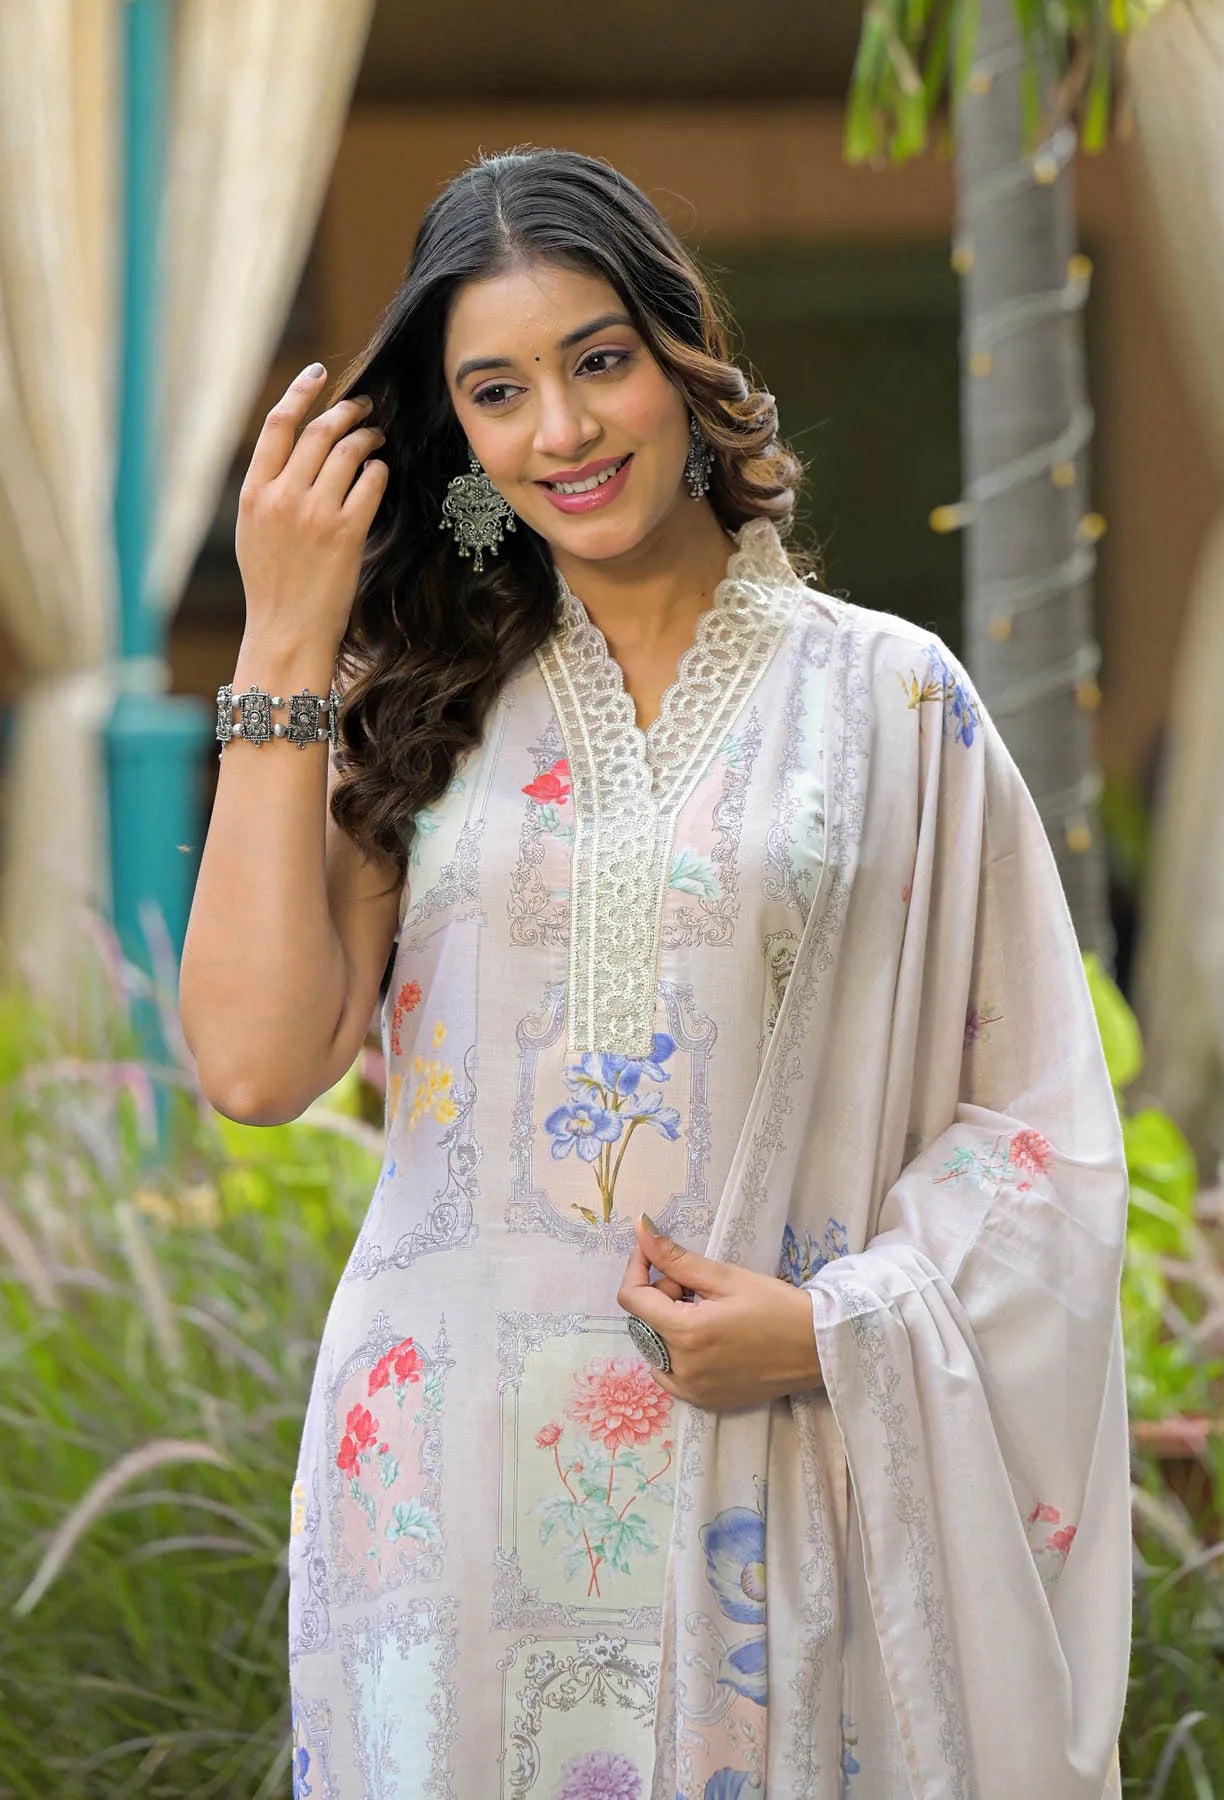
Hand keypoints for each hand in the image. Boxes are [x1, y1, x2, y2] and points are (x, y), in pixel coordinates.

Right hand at [235, 363, 388, 649]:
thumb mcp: (252, 530)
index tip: (318, 373)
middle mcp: (283, 496)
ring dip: (366, 437)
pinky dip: (378, 471)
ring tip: (375, 437)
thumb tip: (291, 452)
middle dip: (344, 411)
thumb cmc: (271, 583)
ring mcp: (315, 513)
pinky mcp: (347, 532)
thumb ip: (267, 489)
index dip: (301, 391)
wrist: (287, 629)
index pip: (278, 424)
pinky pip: (370, 483)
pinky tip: (380, 472)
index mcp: (254, 492)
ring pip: (347, 452)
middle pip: (317, 431)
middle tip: (363, 406)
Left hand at [616, 1214, 823, 1410]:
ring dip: (668, 1324)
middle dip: (662, 1295)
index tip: (651, 1251)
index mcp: (685, 1333)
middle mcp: (682, 1367)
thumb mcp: (726, 1276)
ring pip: (654, 1346)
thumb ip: (676, 1257)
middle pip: (644, 1321)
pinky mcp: (704, 1401)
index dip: (637, 1267)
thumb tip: (640, 1229)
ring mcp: (692, 1389)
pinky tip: (705, 1339)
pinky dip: (675, 1352)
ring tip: (706, 1311)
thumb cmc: (777, 1306)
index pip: (632, 1298)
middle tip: (698, 1286)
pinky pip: (669, 1374)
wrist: (816, 1348)